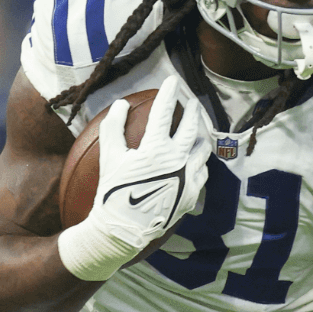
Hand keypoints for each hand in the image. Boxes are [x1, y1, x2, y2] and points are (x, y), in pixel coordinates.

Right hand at [58, 77, 211, 279]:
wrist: (124, 230)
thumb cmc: (113, 192)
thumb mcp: (109, 158)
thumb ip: (113, 127)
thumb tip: (120, 104)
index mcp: (156, 149)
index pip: (165, 112)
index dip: (169, 93)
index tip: (172, 80)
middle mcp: (177, 161)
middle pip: (192, 127)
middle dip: (193, 109)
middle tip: (192, 100)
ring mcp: (188, 178)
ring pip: (203, 149)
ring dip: (201, 134)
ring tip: (198, 128)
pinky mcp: (192, 194)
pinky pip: (202, 172)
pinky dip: (199, 161)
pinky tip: (195, 159)